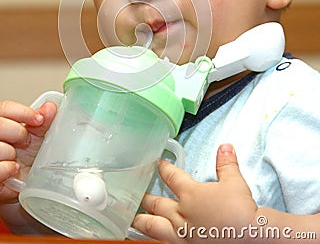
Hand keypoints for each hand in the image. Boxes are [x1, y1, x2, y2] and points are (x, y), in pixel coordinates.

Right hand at [0, 100, 56, 201]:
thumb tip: (50, 107)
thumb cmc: (25, 155)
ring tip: (17, 158)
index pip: (3, 108)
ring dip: (10, 153)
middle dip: (17, 133)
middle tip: (27, 142)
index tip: (39, 120)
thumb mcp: (36, 135)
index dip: (23, 112)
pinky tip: (14, 169)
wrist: (22, 183)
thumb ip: (43, 121)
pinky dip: (7, 170)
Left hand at [133, 144, 257, 242]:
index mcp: (191, 194)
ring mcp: (181, 235)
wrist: (248, 236)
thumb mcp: (235, 183)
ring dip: (141, 222)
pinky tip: (152, 239)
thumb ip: (226, 164)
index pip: (172, 177)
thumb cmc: (240, 211)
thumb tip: (225, 146)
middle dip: (146, 198)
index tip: (159, 165)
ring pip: (153, 227)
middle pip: (156, 204)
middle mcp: (181, 214)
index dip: (164, 169)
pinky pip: (163, 243)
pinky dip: (154, 239)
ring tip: (132, 220)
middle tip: (137, 195)